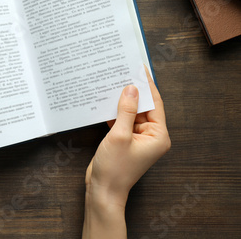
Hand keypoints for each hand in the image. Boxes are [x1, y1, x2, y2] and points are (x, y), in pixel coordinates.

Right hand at [82, 68, 170, 238]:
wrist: (103, 191)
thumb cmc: (114, 168)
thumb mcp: (119, 135)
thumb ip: (126, 110)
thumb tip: (131, 88)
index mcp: (158, 136)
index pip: (154, 103)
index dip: (147, 85)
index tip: (140, 68)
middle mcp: (151, 136)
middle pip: (143, 107)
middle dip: (132, 91)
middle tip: (122, 72)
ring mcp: (137, 139)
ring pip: (131, 113)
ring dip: (121, 102)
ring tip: (111, 83)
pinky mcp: (125, 141)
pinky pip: (122, 121)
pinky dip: (114, 113)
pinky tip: (104, 102)